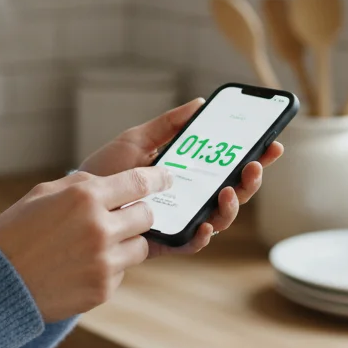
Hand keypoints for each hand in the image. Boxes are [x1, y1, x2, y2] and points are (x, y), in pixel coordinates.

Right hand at [0, 167, 171, 323]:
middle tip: (123, 216)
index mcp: (85, 196)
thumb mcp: (42, 194)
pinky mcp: (103, 288)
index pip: (139, 182)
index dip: (158, 178)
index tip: (166, 177)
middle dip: (138, 214)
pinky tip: (80, 267)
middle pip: (147, 215)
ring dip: (126, 242)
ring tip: (96, 245)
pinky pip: (121, 271)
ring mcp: (104, 261)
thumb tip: (112, 184)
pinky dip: (109, 267)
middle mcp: (100, 227)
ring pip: (140, 246)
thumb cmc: (15, 233)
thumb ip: (81, 185)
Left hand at [77, 98, 285, 258]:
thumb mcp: (136, 140)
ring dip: (232, 206)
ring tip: (229, 191)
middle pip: (233, 192)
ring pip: (219, 219)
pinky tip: (205, 224)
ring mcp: (180, 220)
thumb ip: (167, 125)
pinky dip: (203, 236)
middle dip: (252, 179)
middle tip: (255, 164)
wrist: (75, 200)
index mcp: (188, 172)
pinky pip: (191, 244)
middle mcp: (189, 197)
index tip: (272, 143)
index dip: (255, 156)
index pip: (229, 165)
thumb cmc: (105, 170)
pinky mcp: (165, 242)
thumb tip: (199, 103)